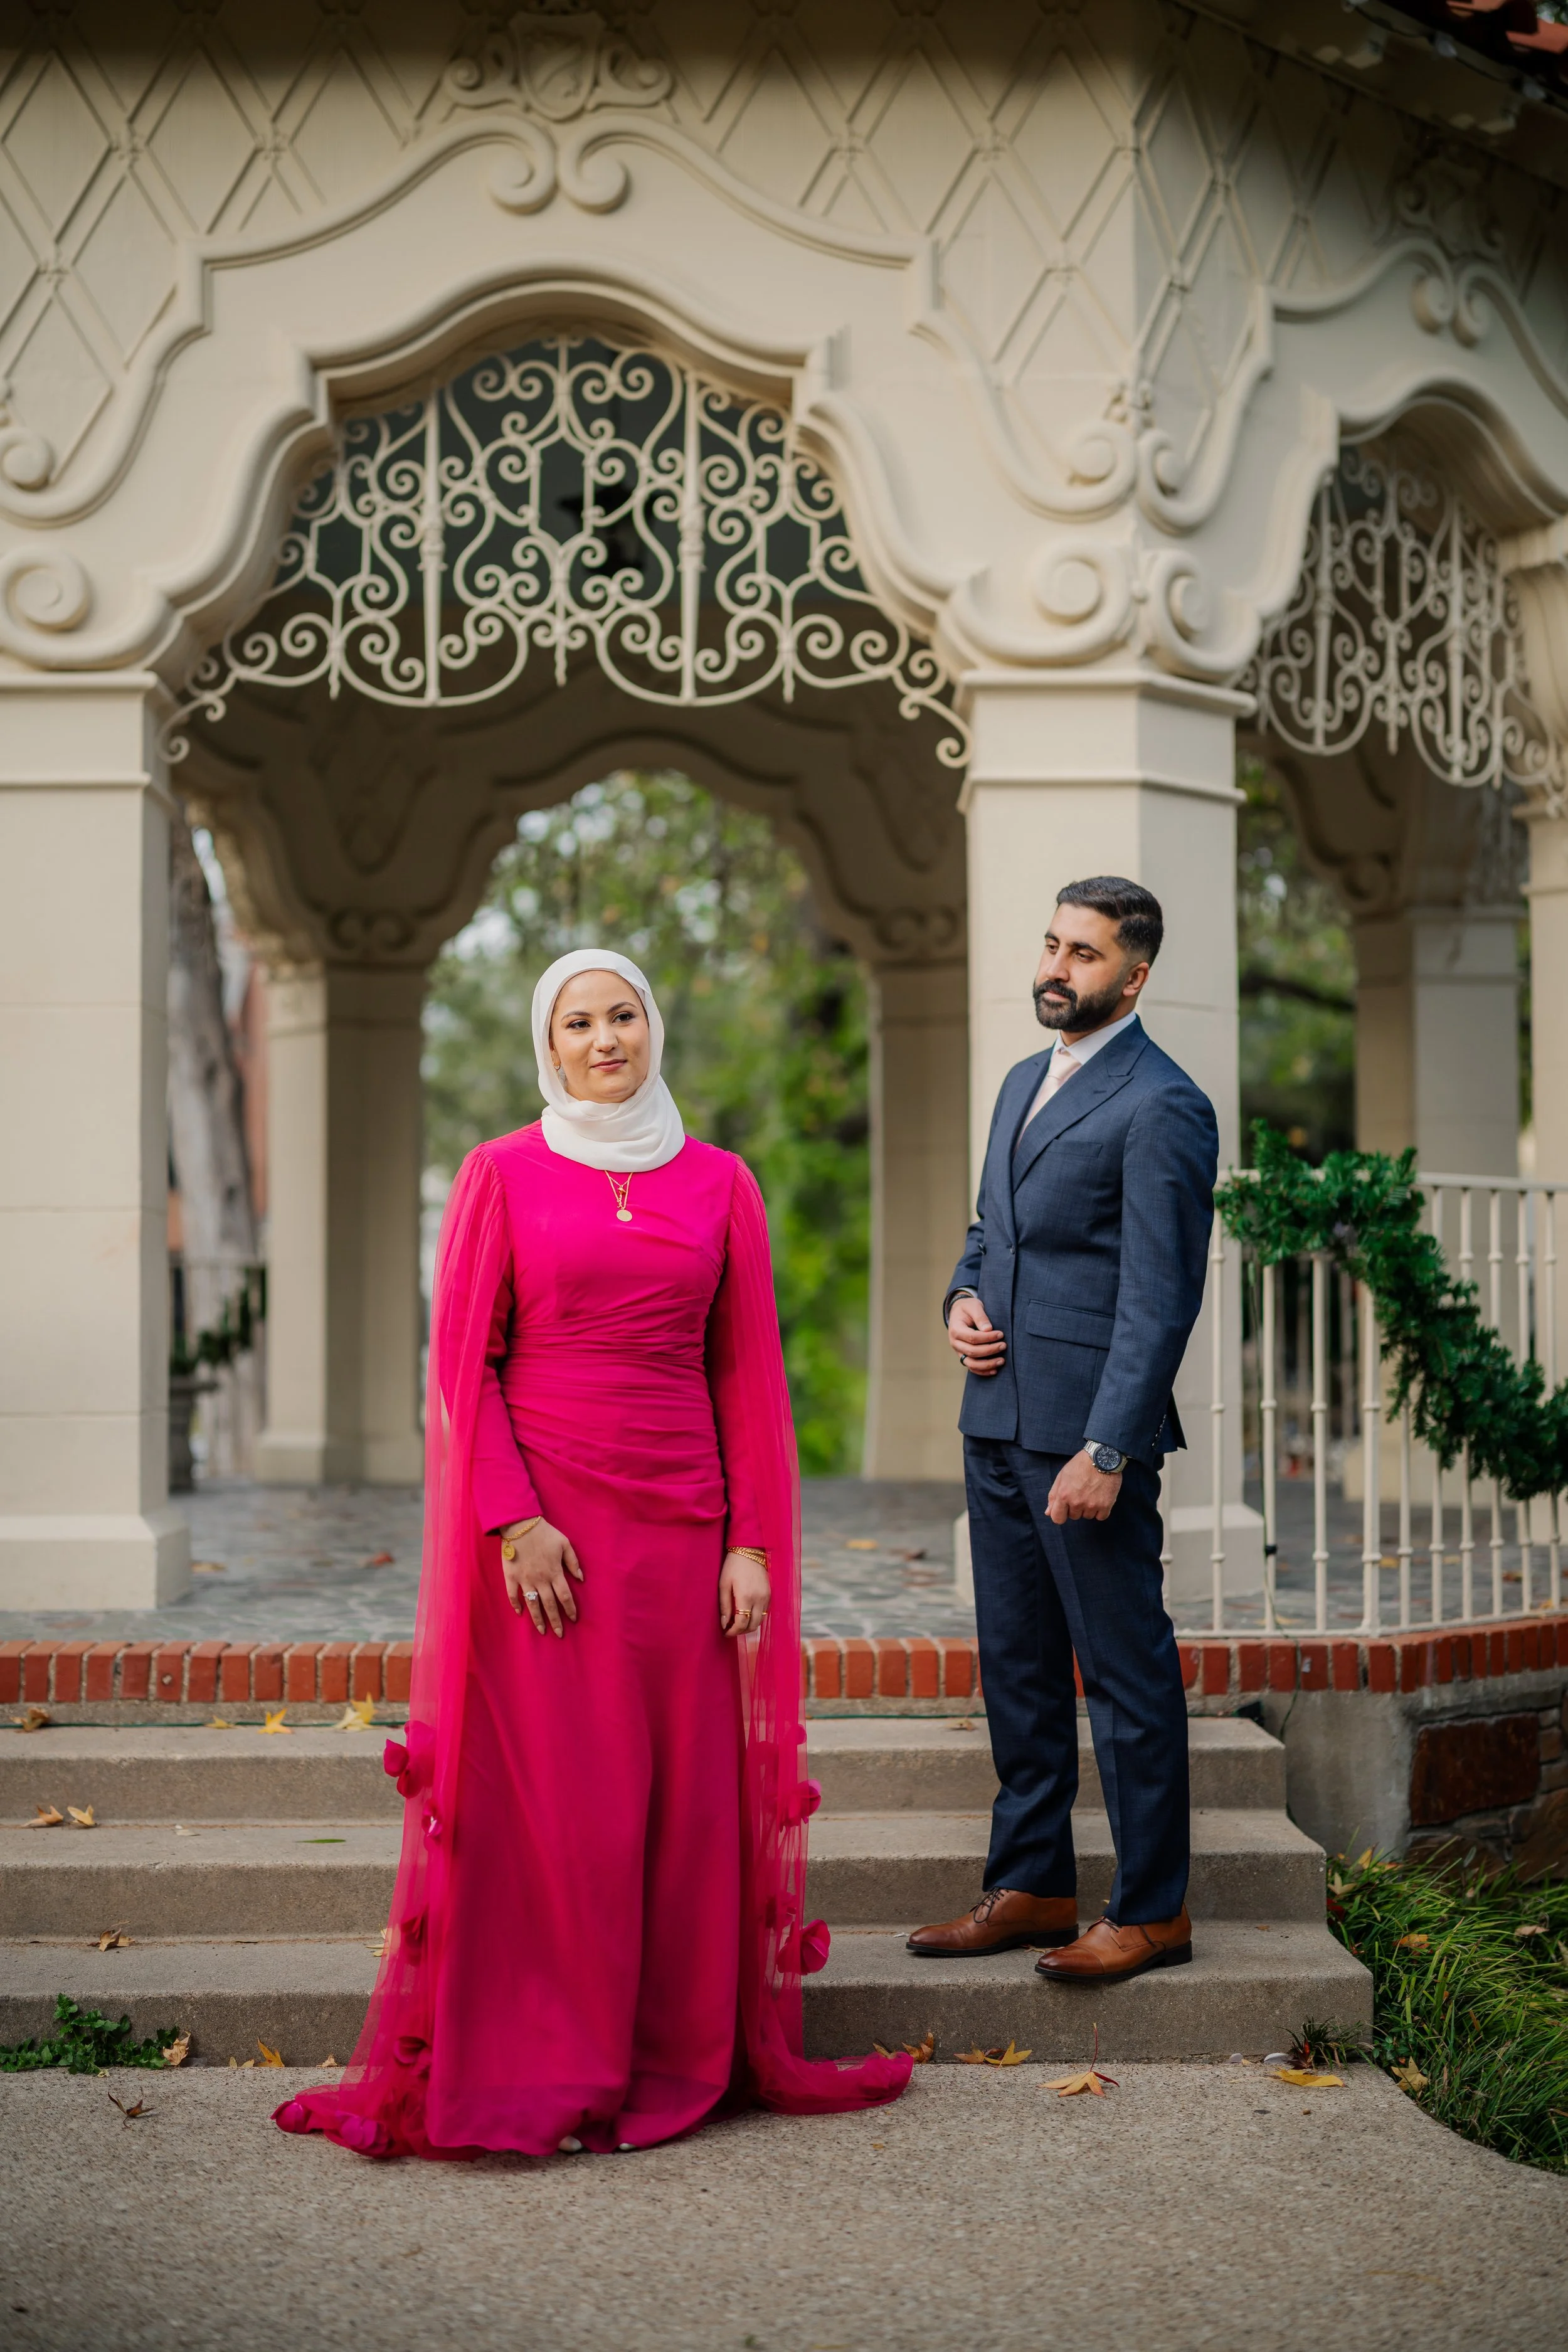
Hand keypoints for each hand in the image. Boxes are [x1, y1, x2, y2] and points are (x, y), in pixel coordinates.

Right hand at [500, 1518, 582, 1636]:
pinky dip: (516, 1605)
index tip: (573, 1619)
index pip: (565, 1596)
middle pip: (550, 1605)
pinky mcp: (510, 1577)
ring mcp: (524, 1579)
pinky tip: (520, 1613)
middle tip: (559, 1634)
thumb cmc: (545, 1533)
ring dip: (538, 1619)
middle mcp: (540, 1579)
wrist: (520, 1525)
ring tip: (542, 1631)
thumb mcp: (565, 1544)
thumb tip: (580, 1578)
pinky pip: (513, 1595)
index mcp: (554, 1572)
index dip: (570, 1609)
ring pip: (532, 1604)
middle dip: (556, 1621)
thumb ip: (573, 1562)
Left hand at [719, 1549, 770, 1638]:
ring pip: (760, 1620)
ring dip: (749, 1625)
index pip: (742, 1624)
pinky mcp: (770, 1594)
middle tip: (730, 1629)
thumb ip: (724, 1606)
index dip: (733, 1632)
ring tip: (737, 1622)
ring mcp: (767, 1596)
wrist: (749, 1550)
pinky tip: (746, 1613)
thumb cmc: (733, 1566)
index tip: (725, 1632)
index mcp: (746, 1597)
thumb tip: (724, 1624)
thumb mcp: (724, 1584)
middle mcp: (759, 1599)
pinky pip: (765, 1612)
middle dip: (741, 1631)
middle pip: (753, 1626)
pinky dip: (756, 1617)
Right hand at [948, 1295, 1005, 1376]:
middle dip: (990, 1350)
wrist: (959, 1313)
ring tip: (1002, 1361)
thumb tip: (988, 1329)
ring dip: (987, 1364)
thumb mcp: (974, 1306)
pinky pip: (972, 1367)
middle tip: (1004, 1345)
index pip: (973, 1338)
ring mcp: (958, 1351)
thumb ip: (980, 1316)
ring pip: (971, 1363)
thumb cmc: (968, 1308)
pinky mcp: (963, 1356)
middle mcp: (955, 1342)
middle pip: (973, 1351)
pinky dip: (983, 1371)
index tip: (1001, 1334)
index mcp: (956, 1329)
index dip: (988, 1338)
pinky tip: (995, 1370)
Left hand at [1045, 1456, 1122, 1524]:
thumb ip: (1053, 1495)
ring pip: (1088, 1516)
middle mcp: (1077, 1502)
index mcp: (1064, 1495)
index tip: (1065, 1509)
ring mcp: (1092, 1505)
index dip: (1060, 1515)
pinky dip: (1101, 1510)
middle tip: (1081, 1493)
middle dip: (1076, 1508)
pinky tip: (1100, 1498)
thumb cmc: (1080, 1465)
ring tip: (1092, 1493)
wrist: (1102, 1457)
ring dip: (1089, 1508)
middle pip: (1074, 1516)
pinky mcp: (1106, 1505)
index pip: (1057, 1518)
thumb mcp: (1062, 1476)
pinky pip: (1101, 1517)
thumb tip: (1048, 1512)